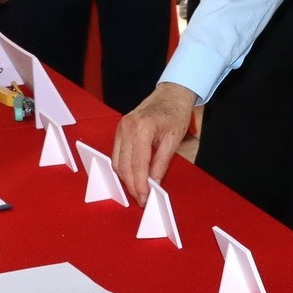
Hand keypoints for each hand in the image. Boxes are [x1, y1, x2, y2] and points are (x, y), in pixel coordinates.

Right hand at [113, 82, 196, 204]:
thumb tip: (153, 185)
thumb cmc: (176, 113)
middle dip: (131, 185)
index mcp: (142, 128)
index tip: (144, 198)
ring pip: (117, 161)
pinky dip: (123, 167)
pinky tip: (132, 176)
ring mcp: (120, 127)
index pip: (137, 164)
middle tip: (141, 199)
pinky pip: (116, 153)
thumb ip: (161, 164)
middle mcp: (126, 127)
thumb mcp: (173, 140)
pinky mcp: (119, 129)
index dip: (140, 185)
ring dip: (125, 178)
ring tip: (138, 190)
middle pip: (123, 165)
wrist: (172, 93)